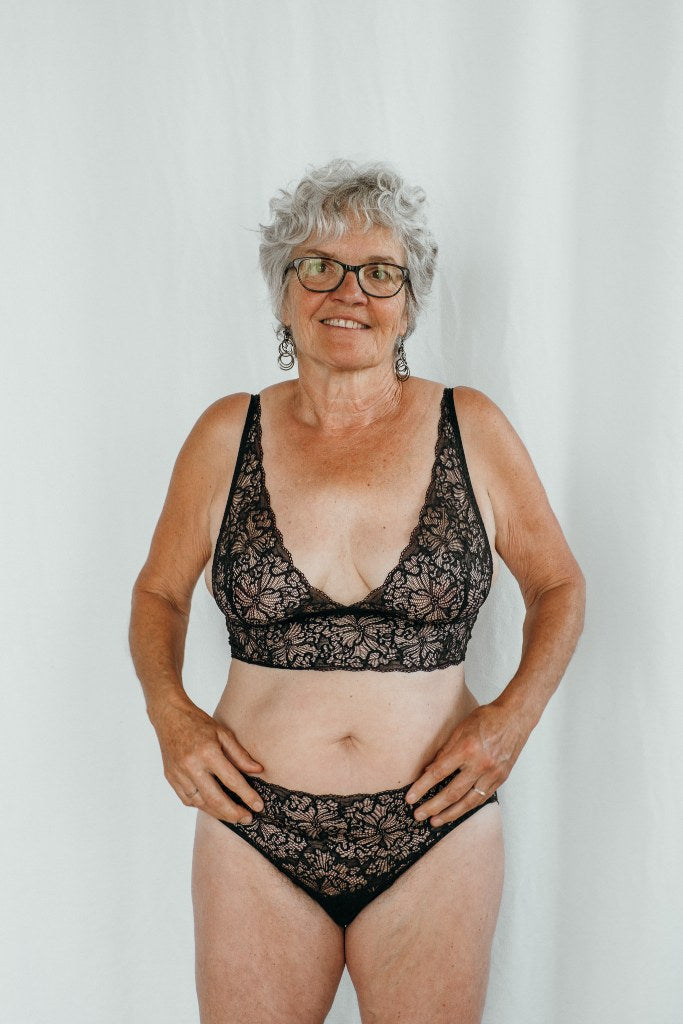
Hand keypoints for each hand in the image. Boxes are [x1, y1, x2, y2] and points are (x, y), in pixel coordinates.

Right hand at [151, 698, 264, 822]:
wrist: (169, 716)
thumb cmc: (198, 723)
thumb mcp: (223, 733)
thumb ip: (240, 755)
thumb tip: (258, 770)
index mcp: (207, 752)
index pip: (232, 780)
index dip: (247, 796)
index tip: (258, 806)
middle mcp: (191, 766)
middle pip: (215, 798)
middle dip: (233, 813)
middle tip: (247, 819)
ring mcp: (179, 774)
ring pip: (201, 803)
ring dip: (218, 813)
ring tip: (234, 816)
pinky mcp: (171, 778)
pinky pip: (188, 799)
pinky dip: (202, 806)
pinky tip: (214, 807)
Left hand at [405, 702, 526, 825]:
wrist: (515, 717)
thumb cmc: (487, 718)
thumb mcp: (460, 729)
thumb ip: (445, 751)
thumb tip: (429, 769)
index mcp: (467, 748)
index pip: (439, 773)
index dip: (422, 787)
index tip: (410, 798)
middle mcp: (480, 764)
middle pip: (452, 792)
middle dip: (433, 806)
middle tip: (418, 815)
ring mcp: (492, 774)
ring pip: (468, 801)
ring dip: (450, 814)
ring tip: (435, 821)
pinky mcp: (500, 779)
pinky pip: (481, 798)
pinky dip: (467, 807)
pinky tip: (456, 812)